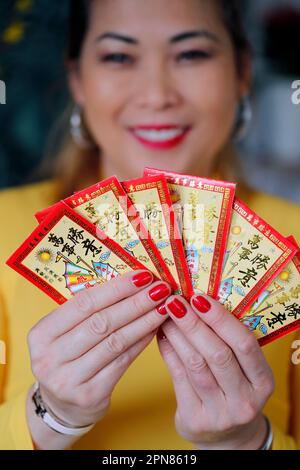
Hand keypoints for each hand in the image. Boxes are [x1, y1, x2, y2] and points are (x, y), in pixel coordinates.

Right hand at [27, 270, 170, 435]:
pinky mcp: (89, 395)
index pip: (83, 303)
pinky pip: (122, 362)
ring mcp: (68, 379)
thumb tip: (131, 284)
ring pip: (115, 342)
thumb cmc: (68, 358)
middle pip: (101, 322)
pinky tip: (155, 329)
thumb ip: (88, 312)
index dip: (116, 288)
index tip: (142, 276)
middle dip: (135, 302)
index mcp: (41, 333)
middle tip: (160, 289)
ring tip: (164, 307)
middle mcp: (50, 357)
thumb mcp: (65, 333)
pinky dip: (141, 342)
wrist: (62, 406)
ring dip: (144, 321)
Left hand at [156, 294, 273, 449]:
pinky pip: (178, 377)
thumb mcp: (243, 371)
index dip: (220, 318)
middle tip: (174, 301)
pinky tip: (161, 335)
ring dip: (177, 335)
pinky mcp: (195, 419)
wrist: (226, 437)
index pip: (244, 343)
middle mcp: (245, 399)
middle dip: (193, 323)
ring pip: (195, 365)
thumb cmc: (233, 391)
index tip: (199, 297)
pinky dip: (168, 351)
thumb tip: (198, 301)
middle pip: (217, 354)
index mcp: (262, 381)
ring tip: (164, 315)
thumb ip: (228, 342)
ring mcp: (220, 413)